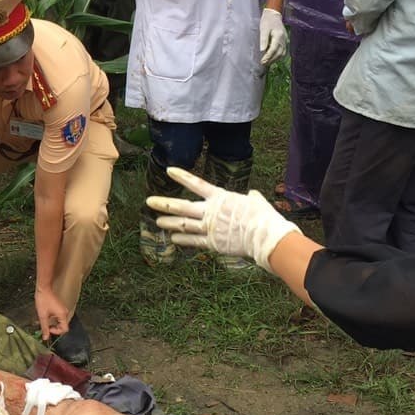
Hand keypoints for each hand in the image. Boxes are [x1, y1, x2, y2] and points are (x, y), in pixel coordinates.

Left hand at [34, 284, 69, 339]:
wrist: (44, 289)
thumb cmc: (43, 300)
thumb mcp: (42, 316)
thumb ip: (45, 328)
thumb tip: (45, 338)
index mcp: (62, 315)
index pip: (64, 329)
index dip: (56, 331)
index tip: (48, 329)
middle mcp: (65, 312)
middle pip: (63, 326)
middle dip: (54, 328)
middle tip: (46, 326)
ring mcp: (63, 310)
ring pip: (60, 322)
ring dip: (52, 324)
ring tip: (44, 321)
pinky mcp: (60, 308)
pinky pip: (58, 317)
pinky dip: (52, 319)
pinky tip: (46, 317)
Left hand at [146, 168, 297, 270]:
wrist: (265, 236)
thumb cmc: (264, 217)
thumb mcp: (256, 201)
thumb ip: (250, 197)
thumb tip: (252, 195)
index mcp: (220, 197)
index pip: (197, 183)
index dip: (182, 176)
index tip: (169, 171)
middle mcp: (210, 211)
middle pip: (182, 207)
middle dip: (164, 204)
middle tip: (149, 201)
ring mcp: (209, 228)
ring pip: (183, 225)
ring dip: (169, 223)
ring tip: (157, 222)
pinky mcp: (212, 243)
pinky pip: (193, 241)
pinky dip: (182, 240)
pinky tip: (173, 238)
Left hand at [259, 8, 286, 65]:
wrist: (274, 15)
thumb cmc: (267, 21)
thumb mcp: (263, 29)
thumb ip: (263, 39)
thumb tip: (262, 50)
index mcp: (278, 36)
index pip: (274, 49)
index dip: (268, 57)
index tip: (262, 61)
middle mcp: (283, 39)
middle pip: (279, 53)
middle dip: (271, 60)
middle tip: (263, 64)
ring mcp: (285, 40)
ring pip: (282, 53)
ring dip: (275, 59)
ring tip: (267, 63)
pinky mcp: (284, 41)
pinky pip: (283, 51)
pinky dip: (278, 56)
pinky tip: (272, 58)